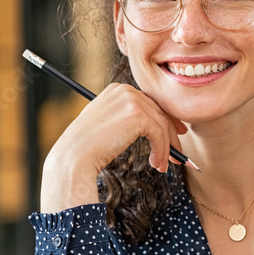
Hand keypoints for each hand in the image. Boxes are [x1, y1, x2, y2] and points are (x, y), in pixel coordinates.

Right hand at [40, 83, 187, 212]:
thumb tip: (154, 126)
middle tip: (178, 154)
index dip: (165, 120)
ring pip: (162, 124)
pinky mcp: (138, 114)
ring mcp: (132, 100)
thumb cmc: (88, 146)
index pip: (150, 102)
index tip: (175, 135)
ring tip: (163, 165)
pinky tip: (157, 164)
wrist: (75, 155)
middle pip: (159, 111)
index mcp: (118, 89)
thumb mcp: (108, 124)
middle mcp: (126, 89)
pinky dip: (162, 151)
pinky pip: (159, 134)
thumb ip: (127, 118)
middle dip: (171, 134)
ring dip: (166, 148)